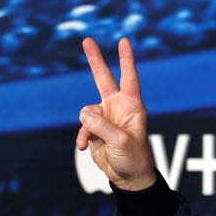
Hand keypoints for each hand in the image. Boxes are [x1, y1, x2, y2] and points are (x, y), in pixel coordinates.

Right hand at [76, 37, 155, 190]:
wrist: (128, 176)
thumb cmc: (133, 157)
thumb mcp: (121, 142)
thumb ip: (102, 126)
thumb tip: (83, 114)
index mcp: (132, 106)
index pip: (129, 78)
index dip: (126, 60)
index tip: (124, 41)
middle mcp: (118, 107)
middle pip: (103, 79)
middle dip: (95, 60)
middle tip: (87, 39)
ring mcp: (105, 117)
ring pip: (86, 112)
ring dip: (87, 128)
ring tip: (96, 141)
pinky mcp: (94, 129)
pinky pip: (82, 127)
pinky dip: (82, 137)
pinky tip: (84, 147)